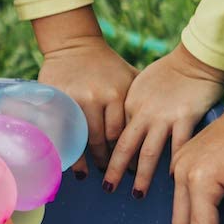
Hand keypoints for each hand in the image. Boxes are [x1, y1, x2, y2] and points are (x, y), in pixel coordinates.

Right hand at [38, 35, 136, 175]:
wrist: (74, 45)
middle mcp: (96, 98)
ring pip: (80, 138)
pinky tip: (66, 161)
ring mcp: (74, 100)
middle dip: (106, 161)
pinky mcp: (56, 100)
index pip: (122, 133)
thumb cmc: (106, 64)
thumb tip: (167, 121)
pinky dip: (64, 147)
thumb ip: (142, 99)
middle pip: (102, 139)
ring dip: (84, 159)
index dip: (125, 154)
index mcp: (117, 94)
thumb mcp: (129, 77)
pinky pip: (61, 130)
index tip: (129, 170)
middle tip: (109, 178)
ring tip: (86, 174)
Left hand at [104, 44, 223, 197]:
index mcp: (128, 105)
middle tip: (108, 188)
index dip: (107, 154)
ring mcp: (163, 117)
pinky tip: (171, 180)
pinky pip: (178, 147)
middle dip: (114, 170)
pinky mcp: (185, 118)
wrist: (195, 60)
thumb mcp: (139, 87)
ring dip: (141, 176)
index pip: (113, 135)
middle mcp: (142, 113)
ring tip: (137, 194)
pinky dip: (174, 164)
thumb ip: (132, 108)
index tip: (102, 170)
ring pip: (148, 153)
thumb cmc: (167, 73)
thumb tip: (124, 130)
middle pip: (124, 147)